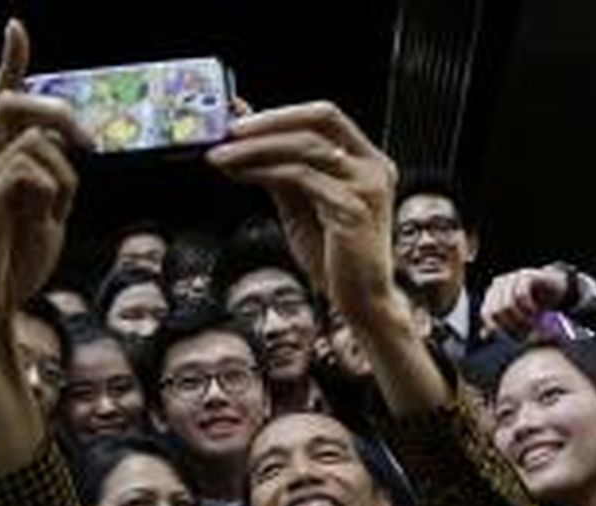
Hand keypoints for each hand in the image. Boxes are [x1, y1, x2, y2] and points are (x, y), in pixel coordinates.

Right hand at [0, 19, 87, 361]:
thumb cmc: (11, 269)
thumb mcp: (46, 220)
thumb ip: (54, 186)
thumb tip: (66, 159)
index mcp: (0, 168)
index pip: (3, 106)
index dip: (10, 65)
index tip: (16, 27)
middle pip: (15, 105)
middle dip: (57, 111)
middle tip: (90, 144)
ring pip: (37, 144)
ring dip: (64, 178)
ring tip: (53, 217)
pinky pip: (30, 173)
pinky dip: (50, 194)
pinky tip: (41, 222)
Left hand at [206, 101, 398, 326]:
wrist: (361, 301)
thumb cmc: (334, 256)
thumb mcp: (302, 204)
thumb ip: (281, 171)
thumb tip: (243, 141)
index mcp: (366, 160)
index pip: (324, 117)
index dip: (281, 114)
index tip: (240, 118)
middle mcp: (374, 166)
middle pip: (320, 120)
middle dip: (270, 121)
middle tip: (228, 129)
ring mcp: (366, 186)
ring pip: (306, 146)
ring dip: (258, 147)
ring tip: (222, 156)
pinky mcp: (352, 209)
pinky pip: (303, 178)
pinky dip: (267, 171)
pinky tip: (242, 175)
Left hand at [478, 264, 572, 337]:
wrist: (555, 287)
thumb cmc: (534, 302)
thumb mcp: (516, 315)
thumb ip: (500, 323)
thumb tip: (483, 335)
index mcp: (491, 294)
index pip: (487, 314)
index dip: (500, 328)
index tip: (515, 336)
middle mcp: (498, 285)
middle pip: (496, 311)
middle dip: (512, 325)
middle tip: (527, 331)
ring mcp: (511, 279)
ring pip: (508, 304)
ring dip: (521, 318)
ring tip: (533, 323)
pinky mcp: (525, 276)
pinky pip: (521, 294)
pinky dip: (528, 306)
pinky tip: (535, 311)